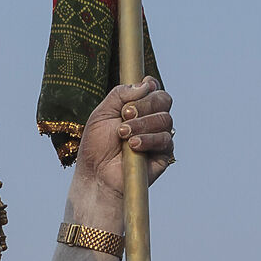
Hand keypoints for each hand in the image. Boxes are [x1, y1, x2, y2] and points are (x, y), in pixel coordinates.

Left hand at [72, 77, 174, 195]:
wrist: (96, 175)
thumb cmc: (97, 146)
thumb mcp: (102, 114)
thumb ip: (120, 94)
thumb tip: (145, 84)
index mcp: (138, 107)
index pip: (154, 88)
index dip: (150, 86)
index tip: (139, 90)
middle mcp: (151, 119)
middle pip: (163, 99)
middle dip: (144, 105)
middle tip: (125, 115)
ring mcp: (159, 136)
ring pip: (165, 119)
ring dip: (142, 124)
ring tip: (123, 134)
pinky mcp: (163, 154)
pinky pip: (165, 139)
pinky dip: (149, 140)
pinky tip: (134, 145)